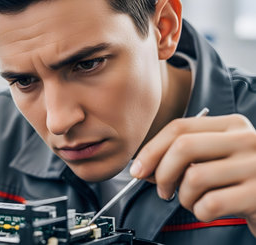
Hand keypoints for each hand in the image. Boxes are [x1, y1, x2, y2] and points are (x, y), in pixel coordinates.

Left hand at [131, 114, 255, 236]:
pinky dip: (199, 212)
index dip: (151, 149)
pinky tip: (208, 211)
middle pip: (183, 147)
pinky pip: (210, 204)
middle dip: (161, 173)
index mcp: (231, 125)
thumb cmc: (238, 181)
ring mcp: (255, 166)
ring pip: (194, 177)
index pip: (179, 127)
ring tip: (192, 201)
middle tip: (163, 190)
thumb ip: (181, 158)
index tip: (138, 169)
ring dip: (183, 197)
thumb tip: (142, 168)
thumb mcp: (214, 160)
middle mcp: (246, 139)